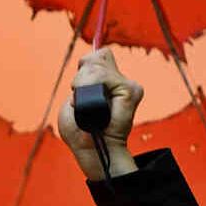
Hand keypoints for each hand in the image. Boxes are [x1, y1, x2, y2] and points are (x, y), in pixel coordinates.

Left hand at [57, 48, 143, 179]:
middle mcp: (119, 80)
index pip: (98, 55)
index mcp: (107, 81)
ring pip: (96, 68)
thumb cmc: (80, 130)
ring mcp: (127, 85)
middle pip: (95, 58)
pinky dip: (92, 90)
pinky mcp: (131, 91)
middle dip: (80, 80)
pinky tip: (97, 107)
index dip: (84, 68)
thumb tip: (92, 56)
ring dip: (83, 87)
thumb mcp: (73, 100)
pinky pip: (104, 77)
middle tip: (82, 103)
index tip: (78, 89)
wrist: (90, 149)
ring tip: (88, 108)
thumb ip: (83, 77)